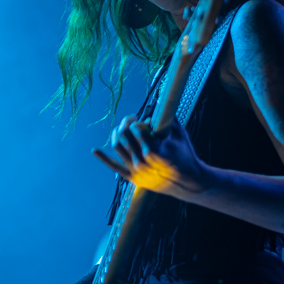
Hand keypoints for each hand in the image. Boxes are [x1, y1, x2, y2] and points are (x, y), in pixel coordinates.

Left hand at [92, 115, 207, 199]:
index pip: (136, 130)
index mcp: (155, 151)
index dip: (137, 122)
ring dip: (117, 133)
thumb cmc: (185, 155)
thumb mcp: (180, 134)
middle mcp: (143, 162)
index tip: (140, 119)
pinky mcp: (133, 178)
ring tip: (122, 128)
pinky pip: (114, 166)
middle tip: (131, 119)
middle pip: (125, 137)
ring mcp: (137, 171)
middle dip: (126, 124)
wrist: (188, 182)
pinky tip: (94, 150)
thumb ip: (167, 118)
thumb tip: (155, 101)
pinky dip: (103, 158)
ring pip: (118, 147)